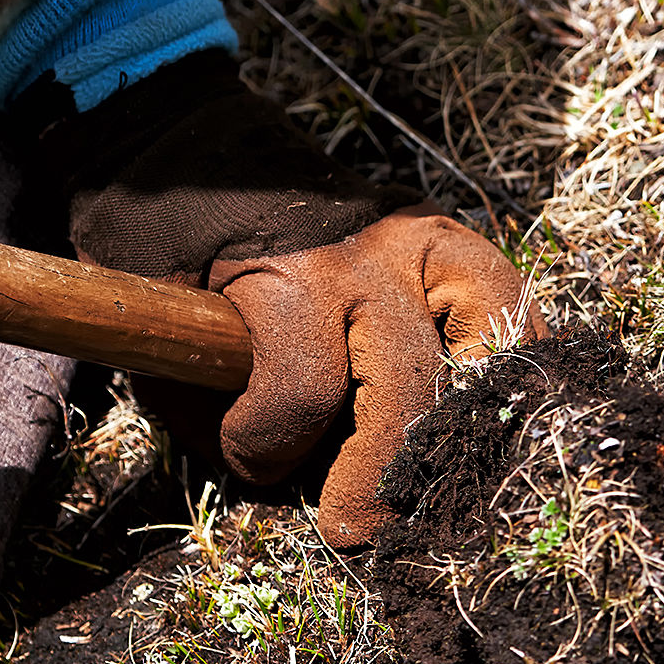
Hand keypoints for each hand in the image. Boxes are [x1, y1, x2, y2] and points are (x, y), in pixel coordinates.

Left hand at [21, 51, 542, 546]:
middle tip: (357, 529)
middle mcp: (364, 254)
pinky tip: (492, 405)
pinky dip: (510, 352)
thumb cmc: (157, 241)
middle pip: (408, 387)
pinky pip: (504, 297)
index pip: (300, 394)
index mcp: (280, 274)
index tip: (246, 457)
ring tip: (442, 473)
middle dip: (384, 474)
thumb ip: (210, 412)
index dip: (266, 447)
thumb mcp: (154, 329)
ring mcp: (415, 236)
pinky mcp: (442, 235)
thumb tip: (282, 479)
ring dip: (470, 415)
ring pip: (489, 333)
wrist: (178, 134)